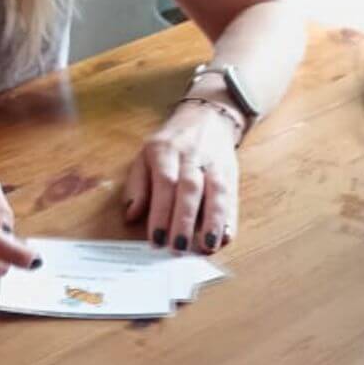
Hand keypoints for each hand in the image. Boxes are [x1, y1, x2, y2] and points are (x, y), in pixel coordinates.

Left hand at [123, 101, 239, 252]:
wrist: (207, 117)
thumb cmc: (171, 144)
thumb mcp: (145, 155)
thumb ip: (137, 185)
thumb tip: (131, 215)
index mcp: (166, 151)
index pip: (165, 183)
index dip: (161, 212)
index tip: (157, 240)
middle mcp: (192, 156)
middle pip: (190, 189)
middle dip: (185, 220)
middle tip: (179, 247)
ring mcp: (215, 164)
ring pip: (216, 192)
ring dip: (213, 221)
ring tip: (208, 246)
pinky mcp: (231, 173)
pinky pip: (232, 196)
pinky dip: (230, 218)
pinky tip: (226, 236)